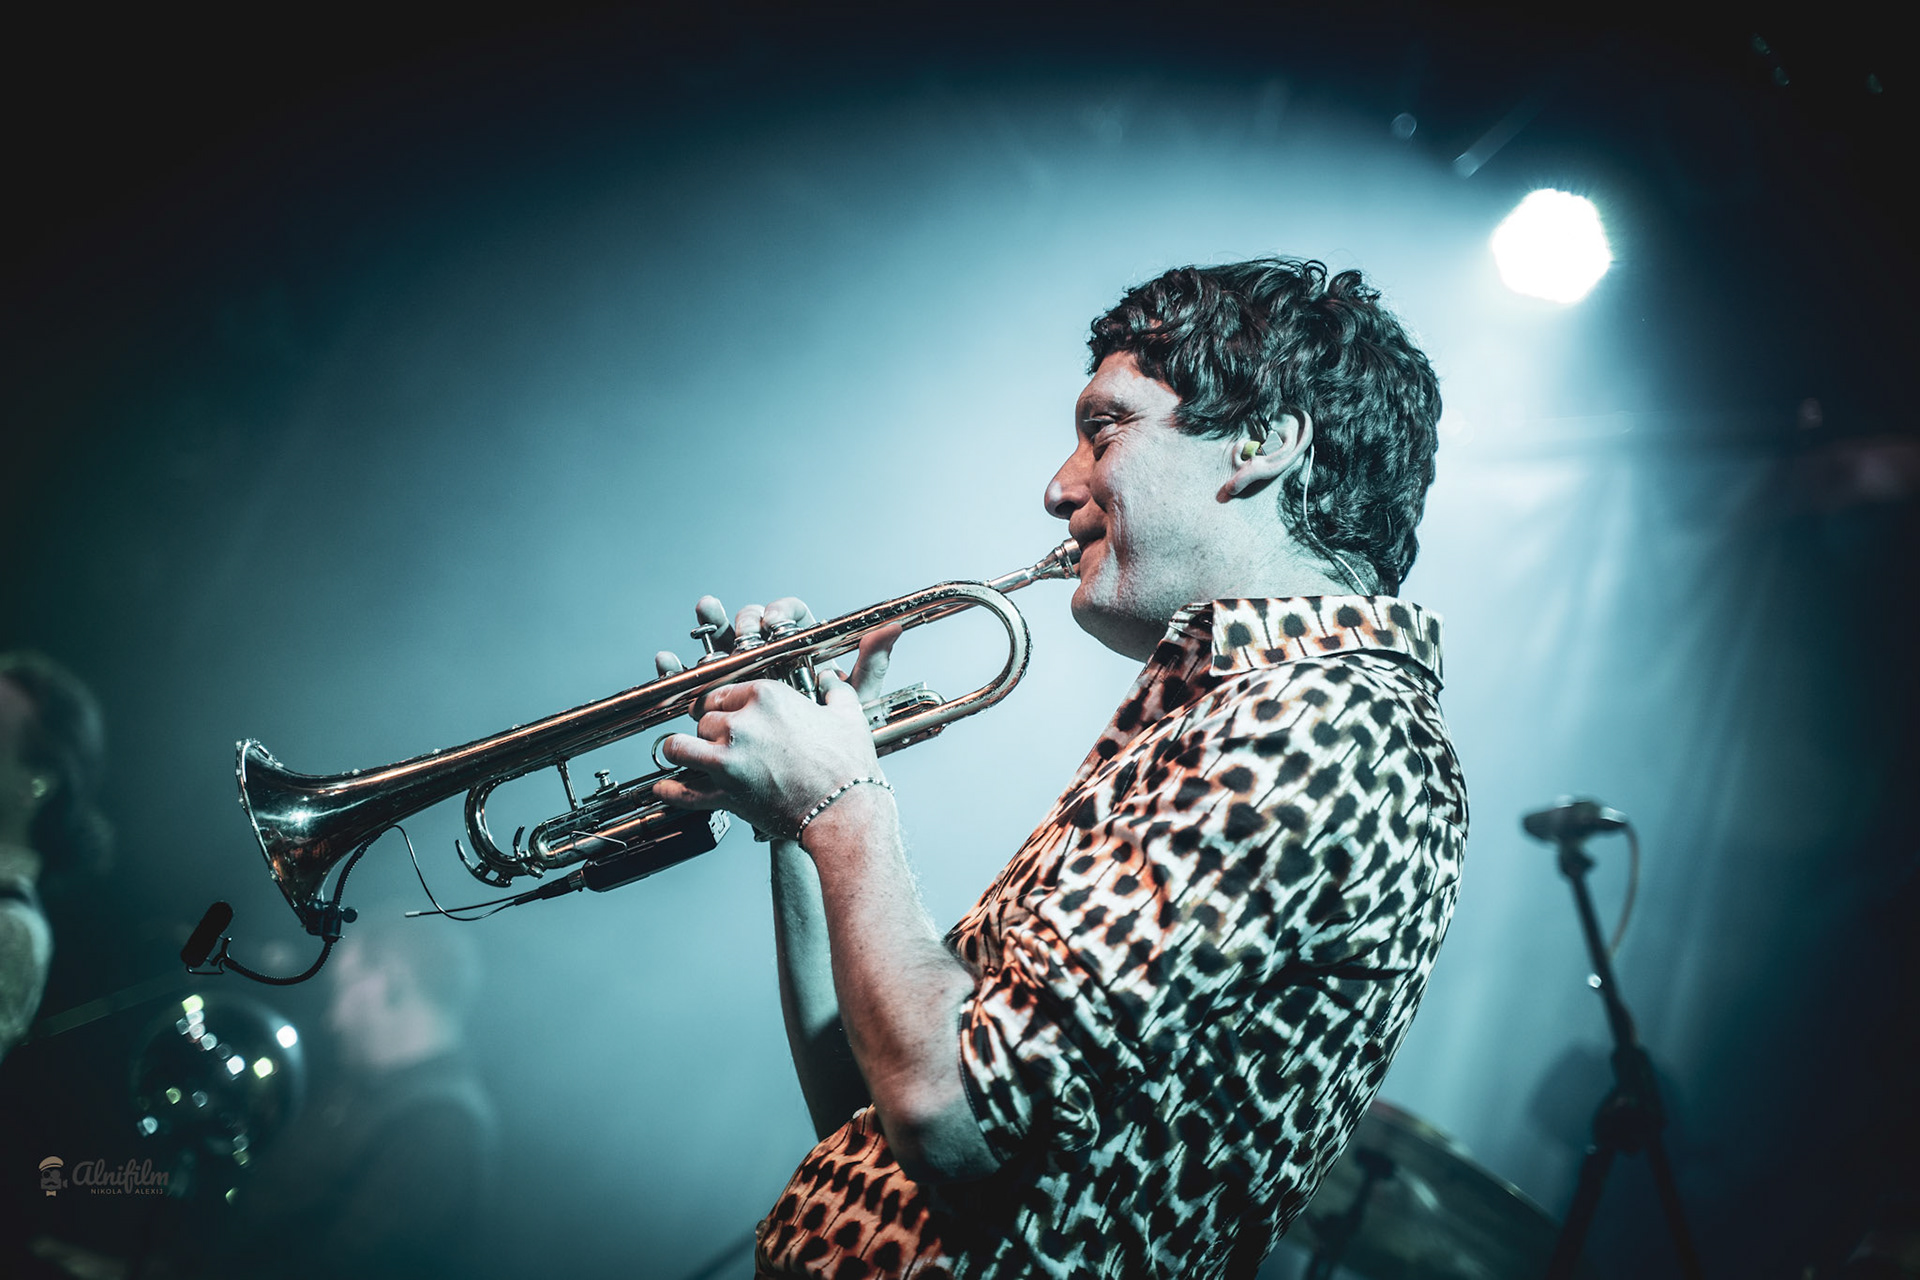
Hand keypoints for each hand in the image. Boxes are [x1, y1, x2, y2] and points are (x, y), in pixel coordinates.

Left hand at [651, 595, 900, 837]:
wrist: (847, 811)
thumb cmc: (849, 766)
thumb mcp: (848, 715)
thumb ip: (835, 690)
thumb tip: (831, 679)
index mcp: (767, 697)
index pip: (725, 691)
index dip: (724, 704)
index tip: (726, 713)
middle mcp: (742, 723)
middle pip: (703, 718)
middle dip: (709, 730)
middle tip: (721, 742)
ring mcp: (728, 759)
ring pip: (680, 746)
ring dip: (681, 751)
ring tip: (686, 756)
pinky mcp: (724, 794)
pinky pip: (682, 791)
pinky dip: (670, 790)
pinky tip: (664, 787)